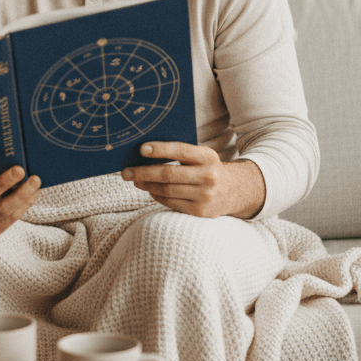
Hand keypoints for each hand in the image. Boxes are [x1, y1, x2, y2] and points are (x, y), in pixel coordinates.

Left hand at [120, 142, 265, 219]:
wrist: (235, 191)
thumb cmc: (208, 168)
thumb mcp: (202, 156)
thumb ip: (180, 153)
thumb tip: (144, 153)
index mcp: (207, 157)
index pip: (181, 151)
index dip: (160, 149)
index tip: (141, 149)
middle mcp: (208, 176)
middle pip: (168, 174)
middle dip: (143, 172)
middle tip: (126, 171)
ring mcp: (205, 196)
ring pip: (167, 191)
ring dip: (147, 185)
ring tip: (135, 180)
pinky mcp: (200, 212)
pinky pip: (171, 203)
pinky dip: (157, 196)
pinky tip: (150, 190)